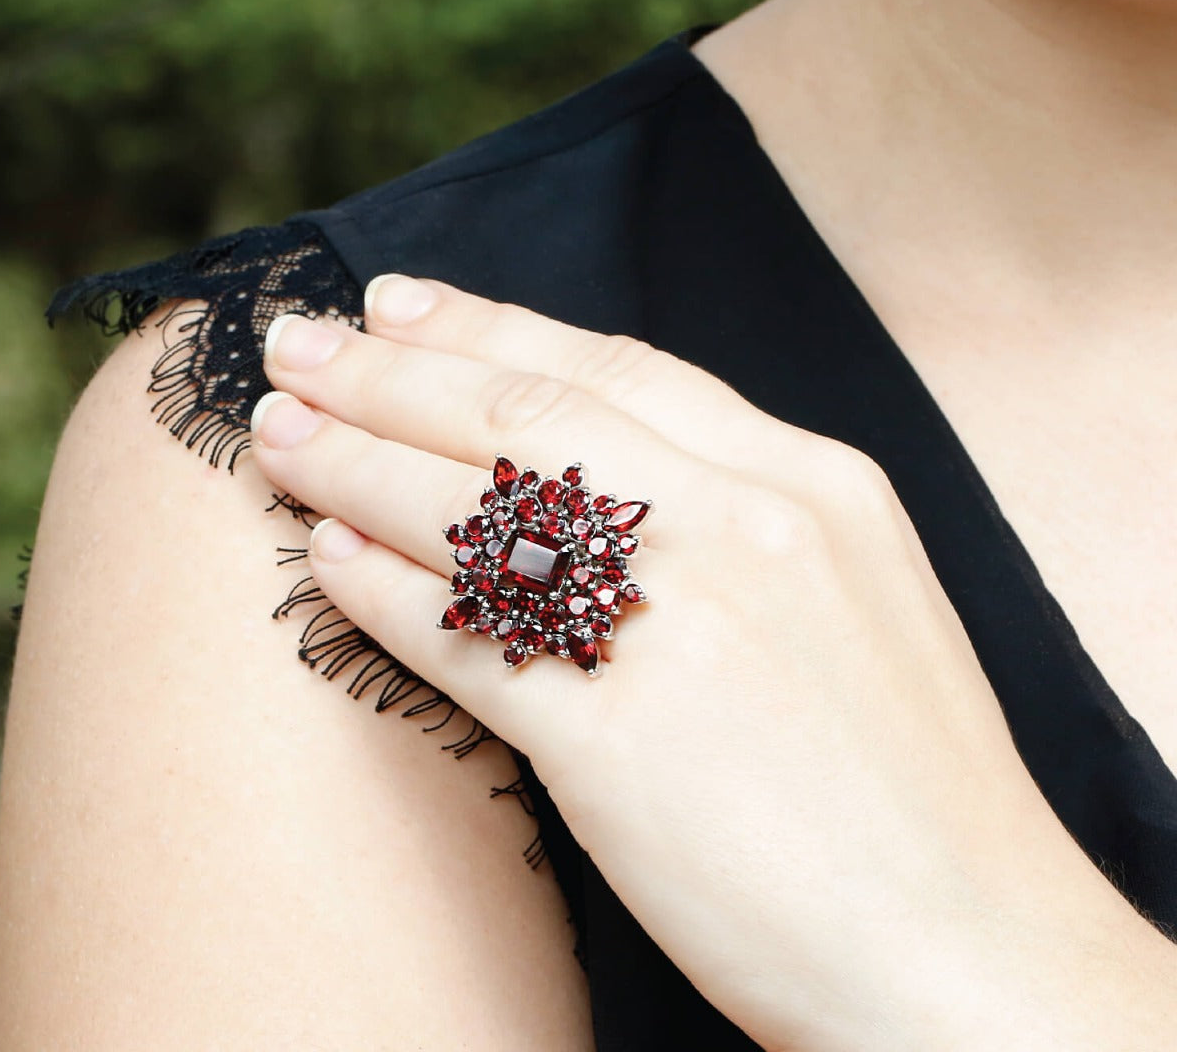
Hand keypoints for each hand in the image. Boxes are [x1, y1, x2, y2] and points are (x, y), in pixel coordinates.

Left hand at [248, 274, 1169, 1050]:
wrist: (966, 943)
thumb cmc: (910, 778)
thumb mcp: (850, 593)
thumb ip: (739, 519)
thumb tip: (596, 481)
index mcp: (809, 481)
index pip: (613, 368)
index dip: (490, 326)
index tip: (402, 303)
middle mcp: (745, 525)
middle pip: (528, 414)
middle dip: (393, 369)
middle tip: (298, 338)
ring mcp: (682, 624)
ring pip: (479, 509)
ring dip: (357, 462)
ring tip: (279, 430)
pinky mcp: (619, 742)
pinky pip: (469, 638)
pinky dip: (382, 590)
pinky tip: (324, 558)